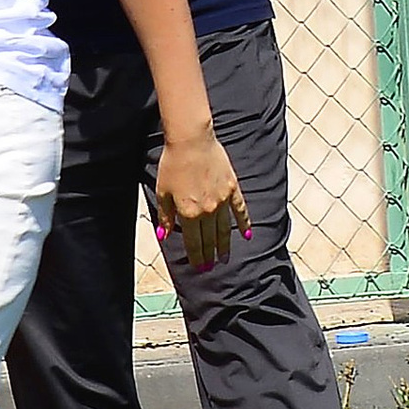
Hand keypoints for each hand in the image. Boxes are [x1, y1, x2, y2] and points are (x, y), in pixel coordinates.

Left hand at [153, 126, 243, 273]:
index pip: (193, 242)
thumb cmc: (173, 164)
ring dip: (224, 245)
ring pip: (224, 229)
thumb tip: (163, 235)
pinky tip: (246, 235)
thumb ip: (165, 216)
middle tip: (211, 267)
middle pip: (209, 239)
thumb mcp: (162, 192)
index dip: (196, 256)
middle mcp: (207, 211)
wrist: (191, 141)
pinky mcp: (232, 189)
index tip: (199, 268)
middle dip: (209, 255)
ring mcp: (222, 201)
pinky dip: (244, 223)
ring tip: (224, 257)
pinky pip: (240, 210)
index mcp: (188, 213)